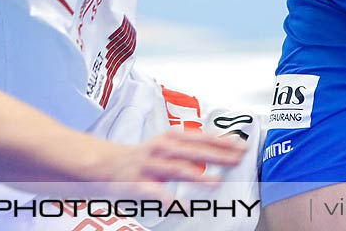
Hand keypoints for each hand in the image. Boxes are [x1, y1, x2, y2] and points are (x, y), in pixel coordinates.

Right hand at [101, 129, 246, 198]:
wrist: (105, 163)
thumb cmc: (142, 157)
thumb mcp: (166, 145)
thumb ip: (191, 148)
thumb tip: (222, 149)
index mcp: (170, 139)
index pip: (200, 137)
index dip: (221, 140)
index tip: (240, 144)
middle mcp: (161, 149)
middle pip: (193, 150)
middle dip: (216, 154)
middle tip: (236, 159)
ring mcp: (150, 166)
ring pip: (176, 168)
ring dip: (197, 175)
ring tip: (216, 182)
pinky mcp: (138, 183)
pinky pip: (156, 193)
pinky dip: (170, 199)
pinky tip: (183, 207)